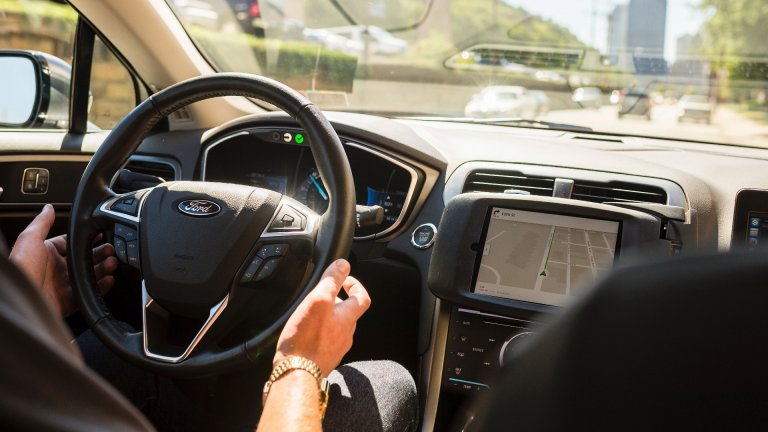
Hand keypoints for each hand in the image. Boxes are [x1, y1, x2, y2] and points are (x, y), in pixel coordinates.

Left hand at [9, 204, 117, 316]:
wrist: (21, 300)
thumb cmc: (22, 269)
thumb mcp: (29, 240)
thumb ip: (41, 223)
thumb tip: (48, 208)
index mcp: (45, 254)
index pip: (69, 244)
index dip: (85, 239)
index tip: (100, 235)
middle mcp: (54, 270)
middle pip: (83, 259)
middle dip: (99, 254)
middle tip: (111, 250)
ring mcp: (62, 286)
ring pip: (89, 276)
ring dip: (103, 269)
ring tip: (112, 263)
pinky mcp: (68, 301)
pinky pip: (88, 294)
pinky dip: (101, 288)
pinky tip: (108, 280)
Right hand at [273, 259, 370, 375]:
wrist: (297, 374)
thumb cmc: (306, 339)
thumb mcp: (319, 300)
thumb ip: (332, 280)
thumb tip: (343, 264)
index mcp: (348, 318)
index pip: (362, 297)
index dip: (355, 284)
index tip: (343, 278)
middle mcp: (346, 334)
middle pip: (349, 312)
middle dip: (337, 300)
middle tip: (322, 294)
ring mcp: (336, 348)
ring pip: (337, 327)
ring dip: (327, 316)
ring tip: (311, 312)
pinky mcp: (324, 358)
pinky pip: (326, 340)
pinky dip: (319, 332)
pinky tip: (305, 332)